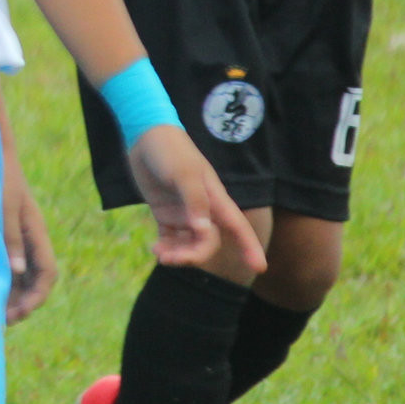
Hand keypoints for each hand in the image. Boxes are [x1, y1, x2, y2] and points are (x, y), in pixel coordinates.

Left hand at [0, 152, 56, 324]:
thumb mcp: (3, 204)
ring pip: (20, 270)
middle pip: (35, 277)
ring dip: (10, 292)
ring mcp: (16, 231)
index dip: (35, 298)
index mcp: (36, 230)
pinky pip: (6, 258)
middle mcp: (30, 234)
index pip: (46, 273)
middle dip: (22, 301)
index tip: (14, 315)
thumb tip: (16, 272)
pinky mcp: (1, 228)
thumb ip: (9, 236)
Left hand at [126, 125, 264, 272]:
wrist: (145, 135)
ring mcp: (184, 212)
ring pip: (189, 244)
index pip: (238, 227)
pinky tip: (156, 249)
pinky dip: (166, 248)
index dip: (250, 246)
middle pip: (208, 243)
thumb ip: (194, 201)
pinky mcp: (166, 213)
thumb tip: (203, 231)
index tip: (259, 268)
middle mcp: (203, 209)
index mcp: (215, 198)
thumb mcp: (184, 173)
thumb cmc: (170, 150)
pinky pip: (171, 239)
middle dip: (194, 255)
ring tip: (160, 253)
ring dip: (178, 255)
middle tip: (171, 258)